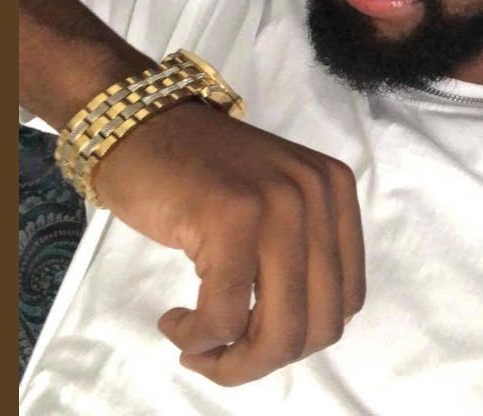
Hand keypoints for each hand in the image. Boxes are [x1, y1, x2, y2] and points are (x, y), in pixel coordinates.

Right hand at [94, 101, 365, 386]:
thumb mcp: (269, 205)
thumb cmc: (193, 173)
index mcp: (336, 192)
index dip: (300, 338)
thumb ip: (297, 255)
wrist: (136, 122)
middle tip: (218, 358)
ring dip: (232, 361)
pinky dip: (198, 337)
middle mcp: (319, 194)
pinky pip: (225, 316)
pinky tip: (174, 322)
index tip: (252, 341)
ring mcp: (279, 204)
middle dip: (265, 360)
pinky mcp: (232, 217)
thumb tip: (297, 337)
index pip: (346, 301)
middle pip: (319, 325)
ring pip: (278, 332)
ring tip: (195, 346)